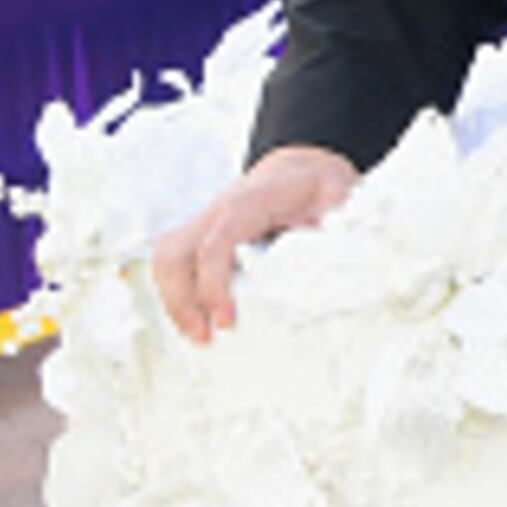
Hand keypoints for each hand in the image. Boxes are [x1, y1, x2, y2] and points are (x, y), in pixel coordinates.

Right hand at [149, 145, 359, 344]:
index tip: (227, 321)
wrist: (302, 169)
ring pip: (167, 258)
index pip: (215, 245)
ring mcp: (205, 223)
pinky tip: (195, 319)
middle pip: (175, 253)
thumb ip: (339, 226)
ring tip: (197, 334)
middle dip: (182, 299)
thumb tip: (338, 259)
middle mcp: (217, 212)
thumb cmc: (317, 187)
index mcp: (249, 203)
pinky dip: (177, 292)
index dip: (214, 285)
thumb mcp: (338, 198)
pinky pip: (174, 264)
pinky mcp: (203, 237)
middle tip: (205, 337)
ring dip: (174, 299)